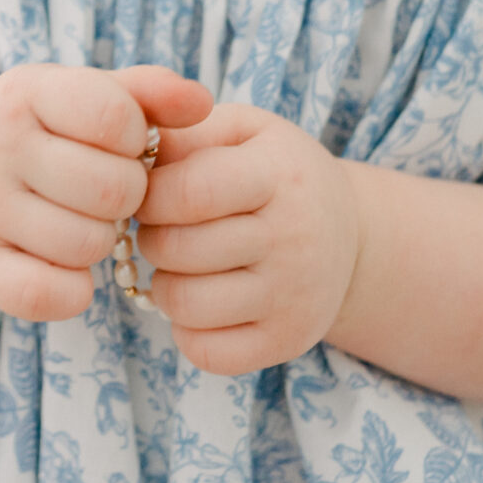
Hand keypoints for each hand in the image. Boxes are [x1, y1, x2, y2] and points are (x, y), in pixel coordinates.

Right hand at [0, 64, 212, 322]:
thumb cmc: (60, 137)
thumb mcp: (99, 99)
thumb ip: (154, 92)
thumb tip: (200, 101)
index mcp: (25, 91)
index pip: (115, 118)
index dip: (137, 140)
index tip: (122, 145)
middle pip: (111, 190)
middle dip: (128, 196)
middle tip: (108, 193)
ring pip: (87, 244)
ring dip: (102, 242)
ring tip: (83, 222)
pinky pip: (48, 294)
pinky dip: (73, 290)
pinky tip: (67, 266)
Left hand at [138, 105, 361, 373]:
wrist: (350, 235)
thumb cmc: (278, 173)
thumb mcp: (244, 131)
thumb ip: (188, 131)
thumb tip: (132, 150)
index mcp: (280, 175)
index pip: (189, 192)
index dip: (149, 195)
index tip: (149, 194)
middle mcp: (294, 238)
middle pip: (179, 250)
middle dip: (152, 238)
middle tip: (164, 229)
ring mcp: (293, 297)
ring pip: (185, 305)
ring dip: (164, 285)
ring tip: (181, 265)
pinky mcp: (288, 342)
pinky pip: (205, 351)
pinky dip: (187, 329)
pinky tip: (201, 300)